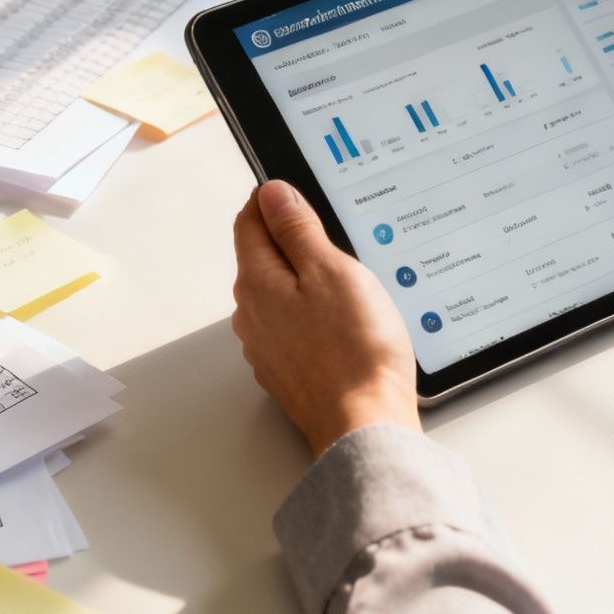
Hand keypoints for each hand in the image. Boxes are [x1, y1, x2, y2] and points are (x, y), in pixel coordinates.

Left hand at [231, 180, 420, 456]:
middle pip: (262, 258)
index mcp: (257, 282)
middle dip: (290, 239)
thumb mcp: (332, 270)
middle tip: (332, 232)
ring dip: (304, 280)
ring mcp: (267, 347)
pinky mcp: (288, 372)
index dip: (272, 199)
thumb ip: (298, 230)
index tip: (296, 190)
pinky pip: (293, 327)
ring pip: (279, 295)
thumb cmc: (354, 350)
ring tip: (345, 280)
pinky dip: (312, 315)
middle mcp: (252, 315)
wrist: (364, 423)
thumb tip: (273, 194)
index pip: (248, 221)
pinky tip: (343, 321)